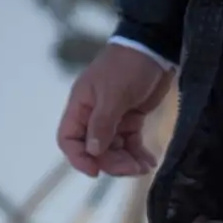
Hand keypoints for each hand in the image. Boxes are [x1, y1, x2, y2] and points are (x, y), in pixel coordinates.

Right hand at [57, 43, 172, 176]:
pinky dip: (138, 154)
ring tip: (145, 166)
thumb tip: (92, 151)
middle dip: (112, 163)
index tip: (96, 172)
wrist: (153, 49)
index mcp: (81, 106)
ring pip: (114, 150)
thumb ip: (102, 124)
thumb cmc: (128, 67)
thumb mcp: (113, 95)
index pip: (69, 139)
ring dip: (128, 162)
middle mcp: (93, 115)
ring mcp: (113, 119)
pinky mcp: (131, 119)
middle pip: (95, 150)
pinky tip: (150, 162)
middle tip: (133, 167)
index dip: (79, 158)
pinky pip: (130, 143)